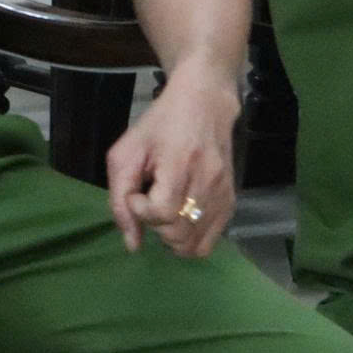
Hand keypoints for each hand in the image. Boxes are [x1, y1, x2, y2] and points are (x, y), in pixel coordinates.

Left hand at [106, 67, 239, 257]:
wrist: (204, 106)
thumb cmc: (158, 125)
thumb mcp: (126, 152)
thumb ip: (120, 198)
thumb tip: (132, 244)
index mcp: (180, 165)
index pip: (162, 212)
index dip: (140, 210)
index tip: (136, 193)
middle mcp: (209, 184)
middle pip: (178, 234)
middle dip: (154, 225)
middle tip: (149, 201)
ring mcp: (224, 196)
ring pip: (196, 245)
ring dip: (171, 236)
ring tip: (163, 212)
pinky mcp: (232, 203)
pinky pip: (211, 241)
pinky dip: (190, 238)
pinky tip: (179, 217)